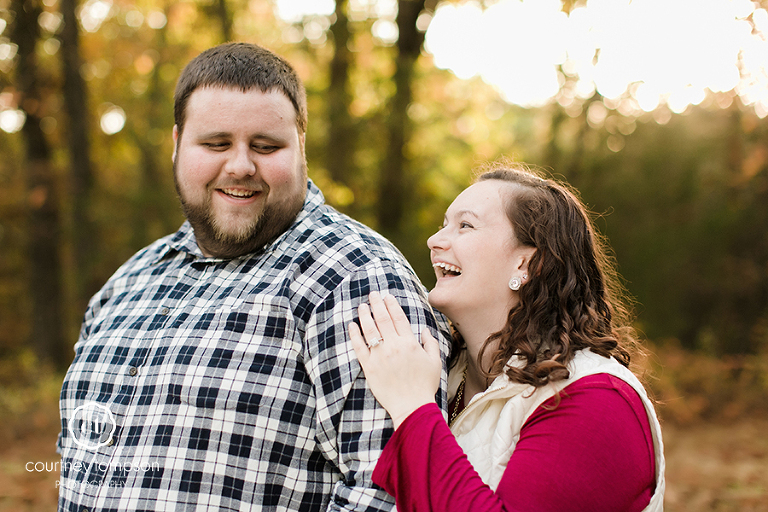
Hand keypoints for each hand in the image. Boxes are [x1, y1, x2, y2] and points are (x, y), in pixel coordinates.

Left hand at [349, 292, 441, 428]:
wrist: (412, 406)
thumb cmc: (425, 385)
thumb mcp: (435, 362)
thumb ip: (430, 344)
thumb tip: (425, 330)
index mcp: (409, 343)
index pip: (398, 318)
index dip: (391, 305)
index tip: (387, 296)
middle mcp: (394, 346)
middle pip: (383, 319)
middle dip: (377, 304)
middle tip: (372, 294)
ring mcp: (380, 356)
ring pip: (370, 330)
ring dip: (365, 315)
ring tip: (362, 306)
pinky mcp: (369, 367)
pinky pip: (359, 347)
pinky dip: (354, 335)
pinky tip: (352, 325)